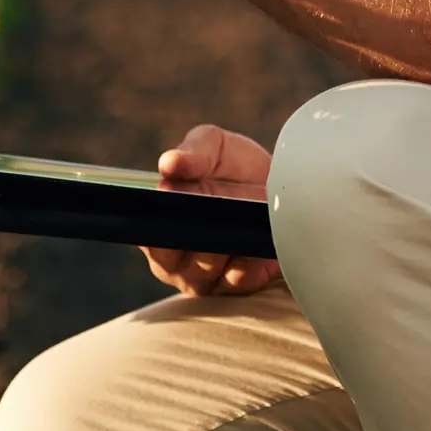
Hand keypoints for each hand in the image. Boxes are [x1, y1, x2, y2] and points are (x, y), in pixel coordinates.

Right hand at [141, 124, 282, 296]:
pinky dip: (249, 260)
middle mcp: (176, 258)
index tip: (171, 197)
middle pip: (169, 259)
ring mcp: (208, 276)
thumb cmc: (235, 166)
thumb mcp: (214, 146)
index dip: (154, 220)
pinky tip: (257, 241)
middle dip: (188, 233)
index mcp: (159, 222)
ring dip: (222, 243)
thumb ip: (192, 153)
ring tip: (239, 217)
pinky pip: (240, 280)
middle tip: (210, 207)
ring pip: (204, 269)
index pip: (144, 233)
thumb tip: (168, 163)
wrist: (286, 184)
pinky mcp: (242, 285)